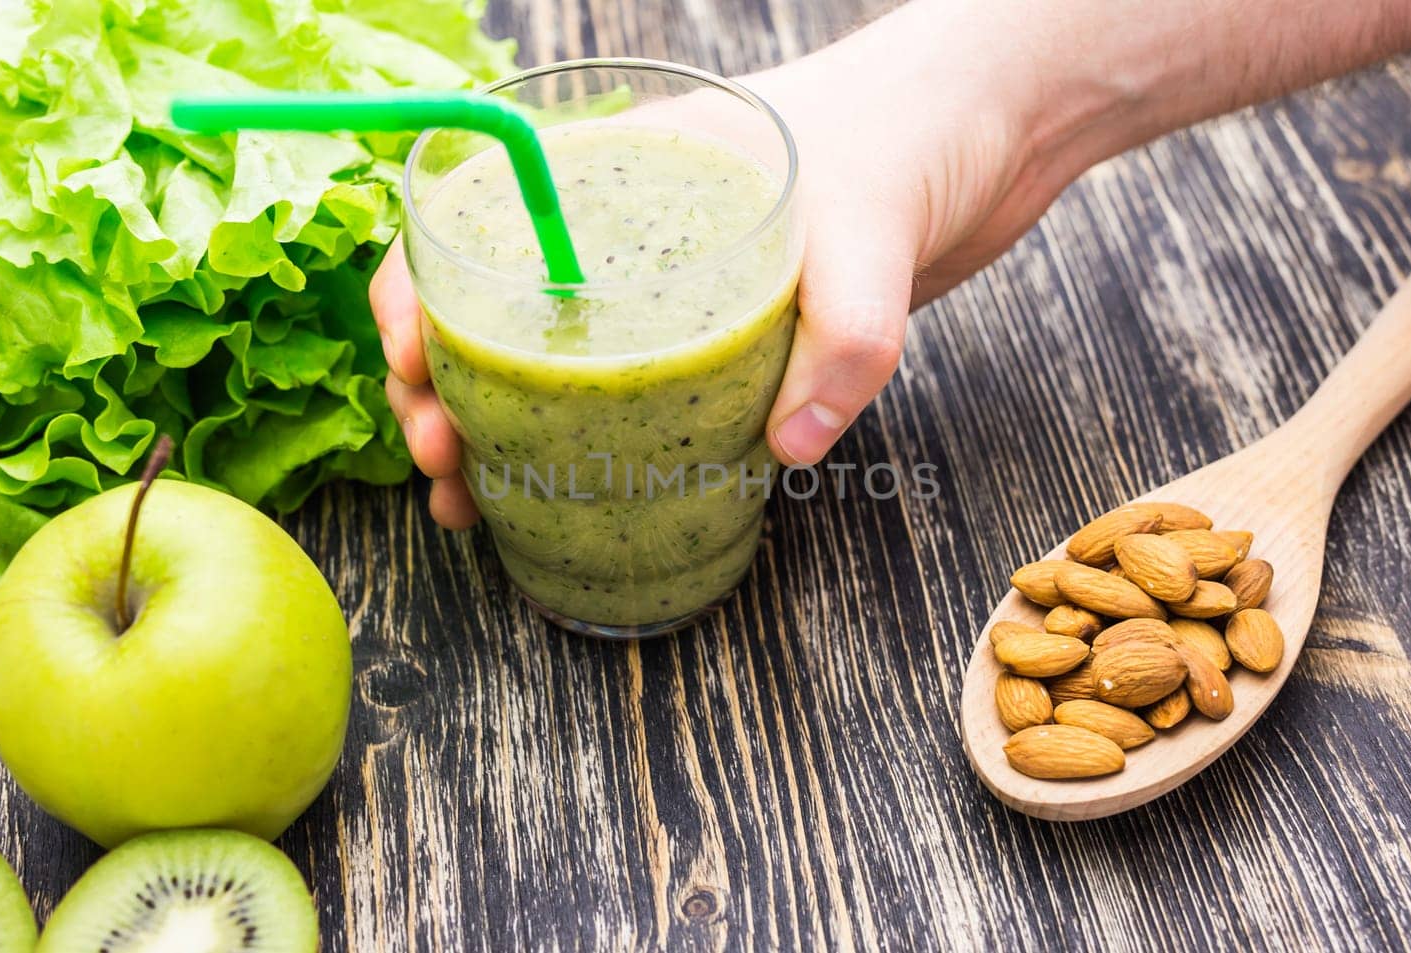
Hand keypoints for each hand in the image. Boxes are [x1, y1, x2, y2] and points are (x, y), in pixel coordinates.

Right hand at [370, 1, 1069, 526]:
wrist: (998, 124)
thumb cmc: (915, 127)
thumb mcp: (868, 224)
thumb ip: (840, 337)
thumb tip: (786, 448)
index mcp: (629, 169)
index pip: (480, 219)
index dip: (419, 293)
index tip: (411, 370)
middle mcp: (634, 230)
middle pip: (497, 308)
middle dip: (442, 385)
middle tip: (443, 461)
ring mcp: (678, 286)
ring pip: (557, 361)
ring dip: (499, 429)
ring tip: (468, 498)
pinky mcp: (734, 334)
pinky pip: (638, 391)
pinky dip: (591, 442)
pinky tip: (564, 490)